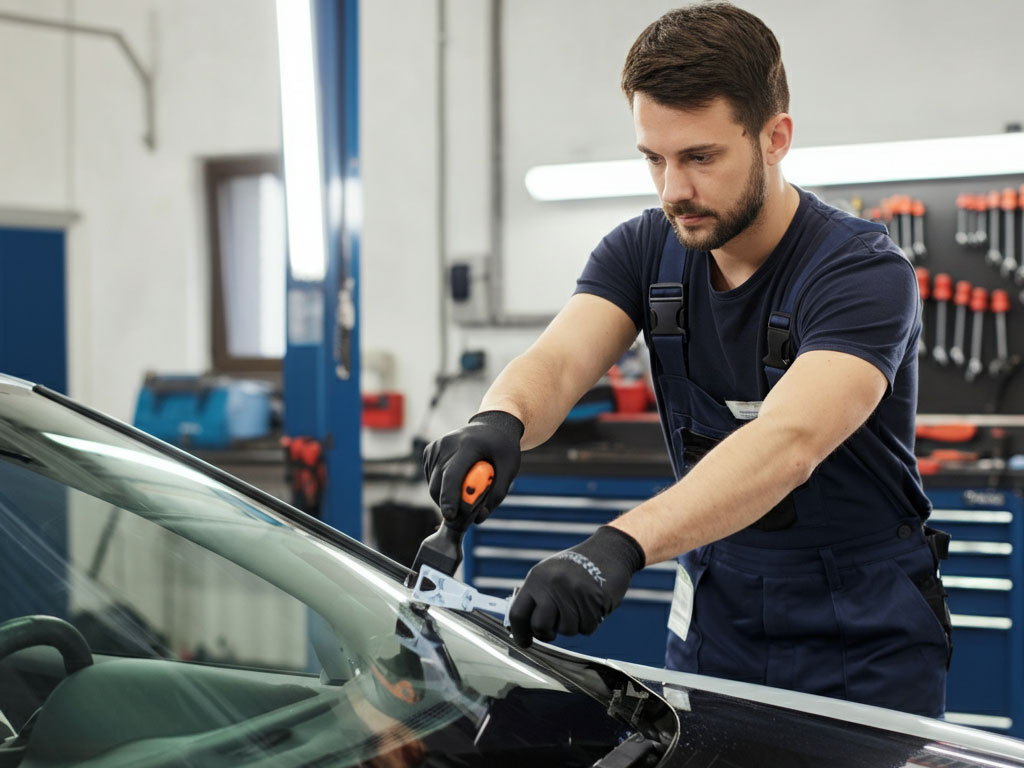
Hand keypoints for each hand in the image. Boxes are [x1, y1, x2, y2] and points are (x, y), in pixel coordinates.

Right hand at [423, 411, 523, 524]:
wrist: (491, 426)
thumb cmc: (502, 448)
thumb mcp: (510, 468)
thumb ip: (497, 494)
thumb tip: (479, 518)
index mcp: (467, 445)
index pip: (452, 475)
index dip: (450, 498)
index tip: (451, 516)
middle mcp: (447, 444)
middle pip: (438, 484)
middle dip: (448, 504)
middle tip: (464, 515)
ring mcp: (436, 447)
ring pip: (433, 484)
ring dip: (446, 496)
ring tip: (467, 490)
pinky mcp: (429, 451)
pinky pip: (431, 478)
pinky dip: (442, 487)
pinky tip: (458, 478)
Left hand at [508, 526, 644, 647]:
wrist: (608, 552)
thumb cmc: (575, 567)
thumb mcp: (549, 573)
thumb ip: (536, 596)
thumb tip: (522, 625)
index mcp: (537, 578)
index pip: (518, 613)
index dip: (519, 633)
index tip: (524, 642)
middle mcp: (552, 585)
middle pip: (540, 627)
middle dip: (546, 634)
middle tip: (552, 629)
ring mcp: (573, 594)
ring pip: (565, 631)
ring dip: (572, 626)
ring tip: (577, 607)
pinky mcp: (593, 602)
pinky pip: (586, 629)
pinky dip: (588, 623)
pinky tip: (590, 606)